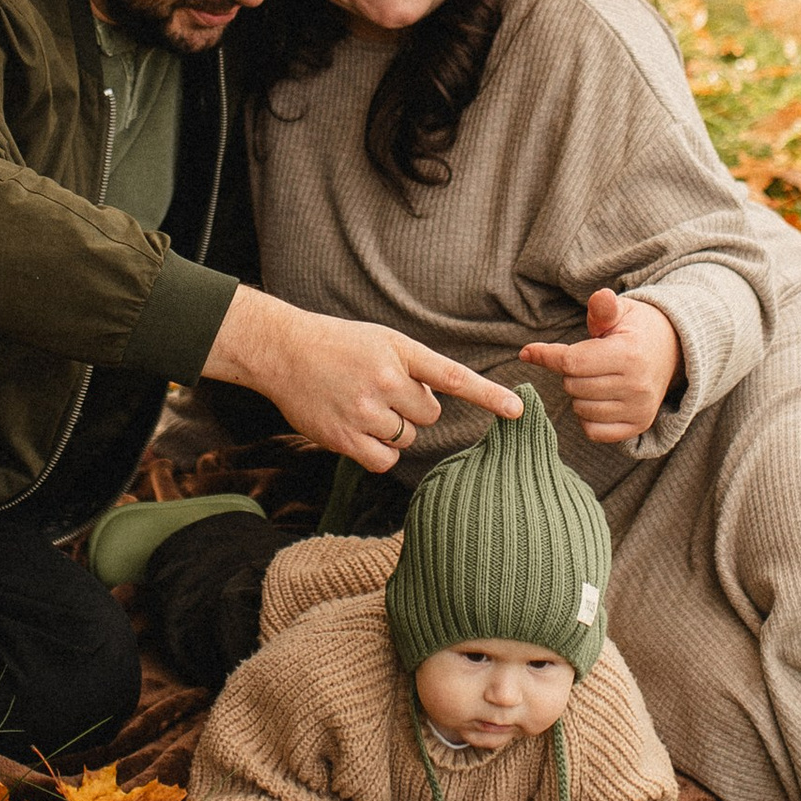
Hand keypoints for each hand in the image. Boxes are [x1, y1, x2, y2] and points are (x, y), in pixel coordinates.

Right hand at [205, 285, 522, 470]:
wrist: (284, 351)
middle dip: (412, 409)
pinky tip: (359, 431)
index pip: (454, 377)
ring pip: (407, 437)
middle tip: (381, 390)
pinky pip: (385, 460)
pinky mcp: (345, 437)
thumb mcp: (381, 340)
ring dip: (393, 428)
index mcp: (400, 352)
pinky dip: (379, 452)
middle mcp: (386, 381)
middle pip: (429, 415)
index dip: (488, 395)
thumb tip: (436, 403)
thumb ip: (414, 368)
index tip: (517, 410)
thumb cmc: (338, 345)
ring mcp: (365, 411)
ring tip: (362, 404)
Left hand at [518, 286, 681, 445]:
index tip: (529, 351)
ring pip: (580, 409)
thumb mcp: (621, 311)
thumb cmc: (636, 329)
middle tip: (589, 360)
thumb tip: (592, 300)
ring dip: (579, 394)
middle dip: (571, 372)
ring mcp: (639, 409)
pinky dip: (588, 417)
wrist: (673, 350)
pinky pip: (593, 431)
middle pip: (573, 385)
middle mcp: (637, 385)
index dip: (546, 355)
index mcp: (629, 354)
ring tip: (597, 377)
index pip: (571, 362)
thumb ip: (602, 309)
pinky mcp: (639, 425)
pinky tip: (599, 399)